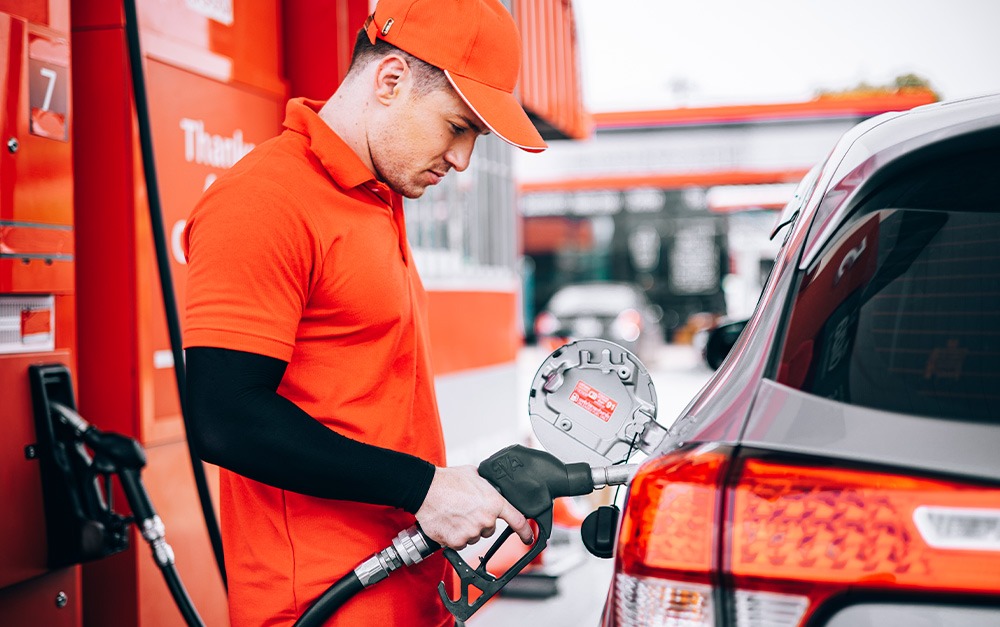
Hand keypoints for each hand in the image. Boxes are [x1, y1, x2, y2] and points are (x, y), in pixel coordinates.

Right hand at [415, 465, 533, 549]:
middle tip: (466, 509)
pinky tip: (448, 522)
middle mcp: (485, 520)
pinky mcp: (456, 542)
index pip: (517, 520)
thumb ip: (488, 486)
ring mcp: (471, 533)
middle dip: (480, 522)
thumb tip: (492, 488)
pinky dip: (454, 536)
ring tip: (455, 514)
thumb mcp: (475, 475)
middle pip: (489, 529)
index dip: (525, 531)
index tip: (528, 537)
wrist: (425, 489)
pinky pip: (459, 543)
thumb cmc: (448, 480)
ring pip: (473, 536)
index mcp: (494, 503)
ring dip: (466, 529)